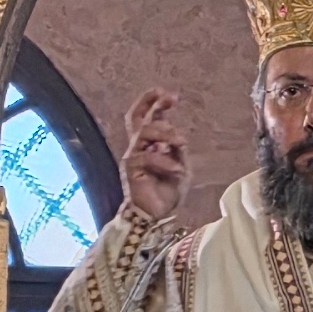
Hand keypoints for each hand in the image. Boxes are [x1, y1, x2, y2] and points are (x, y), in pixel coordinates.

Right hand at [118, 89, 187, 225]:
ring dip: (166, 132)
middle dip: (153, 103)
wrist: (157, 215)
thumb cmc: (168, 192)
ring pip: (144, 131)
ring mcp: (133, 156)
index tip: (171, 95)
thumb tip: (178, 138)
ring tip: (181, 141)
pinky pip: (147, 156)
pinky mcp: (130, 169)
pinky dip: (165, 161)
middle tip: (172, 99)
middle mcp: (139, 146)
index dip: (154, 102)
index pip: (147, 116)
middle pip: (138, 117)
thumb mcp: (182, 167)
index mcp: (151, 144)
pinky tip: (177, 170)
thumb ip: (179, 151)